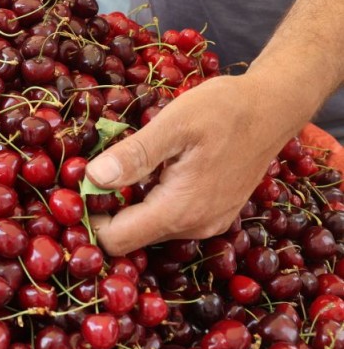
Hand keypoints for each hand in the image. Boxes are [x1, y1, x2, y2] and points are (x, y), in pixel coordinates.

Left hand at [86, 74, 293, 255]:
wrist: (273, 108)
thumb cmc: (224, 110)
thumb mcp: (174, 124)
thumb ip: (134, 155)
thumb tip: (92, 178)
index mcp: (179, 210)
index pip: (116, 240)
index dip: (88, 220)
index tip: (74, 189)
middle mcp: (193, 227)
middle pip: (129, 237)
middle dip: (102, 212)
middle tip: (84, 175)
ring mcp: (205, 223)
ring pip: (147, 229)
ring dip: (124, 205)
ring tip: (110, 169)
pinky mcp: (211, 213)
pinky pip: (167, 218)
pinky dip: (147, 201)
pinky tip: (142, 171)